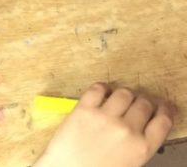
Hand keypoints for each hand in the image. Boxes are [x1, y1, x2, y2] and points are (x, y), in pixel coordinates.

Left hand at [34, 83, 174, 166]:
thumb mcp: (130, 162)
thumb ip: (141, 143)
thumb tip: (146, 124)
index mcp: (142, 147)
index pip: (163, 120)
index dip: (163, 110)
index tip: (160, 107)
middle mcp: (127, 130)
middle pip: (144, 103)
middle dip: (142, 103)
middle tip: (134, 105)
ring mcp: (105, 118)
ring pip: (124, 92)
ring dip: (123, 95)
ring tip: (117, 101)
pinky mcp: (84, 109)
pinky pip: (99, 88)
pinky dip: (102, 88)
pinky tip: (101, 94)